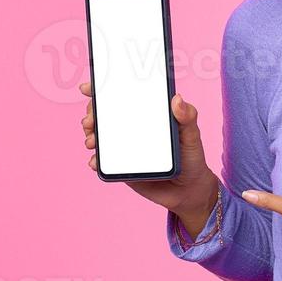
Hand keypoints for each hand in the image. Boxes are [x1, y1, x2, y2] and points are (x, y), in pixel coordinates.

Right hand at [79, 81, 219, 234]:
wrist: (188, 192)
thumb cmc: (191, 159)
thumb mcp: (192, 136)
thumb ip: (188, 118)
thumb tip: (177, 99)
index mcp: (148, 114)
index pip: (123, 95)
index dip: (103, 89)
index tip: (89, 88)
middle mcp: (133, 127)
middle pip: (106, 114)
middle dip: (92, 114)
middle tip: (90, 121)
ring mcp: (125, 146)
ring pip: (100, 136)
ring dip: (90, 135)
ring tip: (92, 141)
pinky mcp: (122, 166)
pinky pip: (104, 161)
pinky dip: (96, 159)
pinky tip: (95, 161)